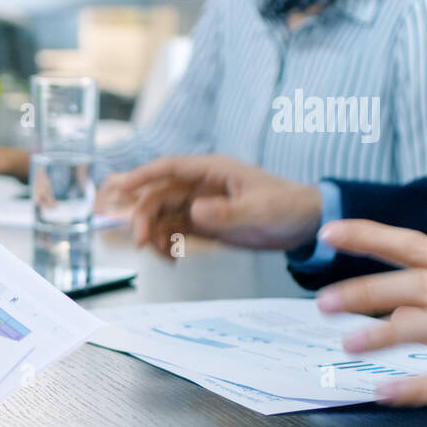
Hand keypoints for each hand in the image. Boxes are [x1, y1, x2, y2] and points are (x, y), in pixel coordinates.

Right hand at [112, 155, 322, 256]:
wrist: (305, 225)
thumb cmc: (286, 207)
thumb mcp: (258, 211)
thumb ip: (226, 213)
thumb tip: (194, 212)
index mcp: (213, 171)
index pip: (170, 168)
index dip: (143, 175)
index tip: (122, 187)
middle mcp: (201, 186)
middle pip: (159, 196)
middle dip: (144, 217)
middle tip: (140, 242)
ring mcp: (200, 205)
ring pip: (162, 216)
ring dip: (153, 234)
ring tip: (161, 256)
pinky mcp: (203, 224)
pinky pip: (173, 232)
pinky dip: (166, 245)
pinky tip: (171, 259)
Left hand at [314, 220, 426, 407]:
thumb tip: (389, 297)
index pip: (420, 247)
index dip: (373, 237)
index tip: (329, 233)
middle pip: (422, 283)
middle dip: (368, 289)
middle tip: (323, 304)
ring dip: (388, 332)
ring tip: (347, 345)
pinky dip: (424, 385)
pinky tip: (389, 392)